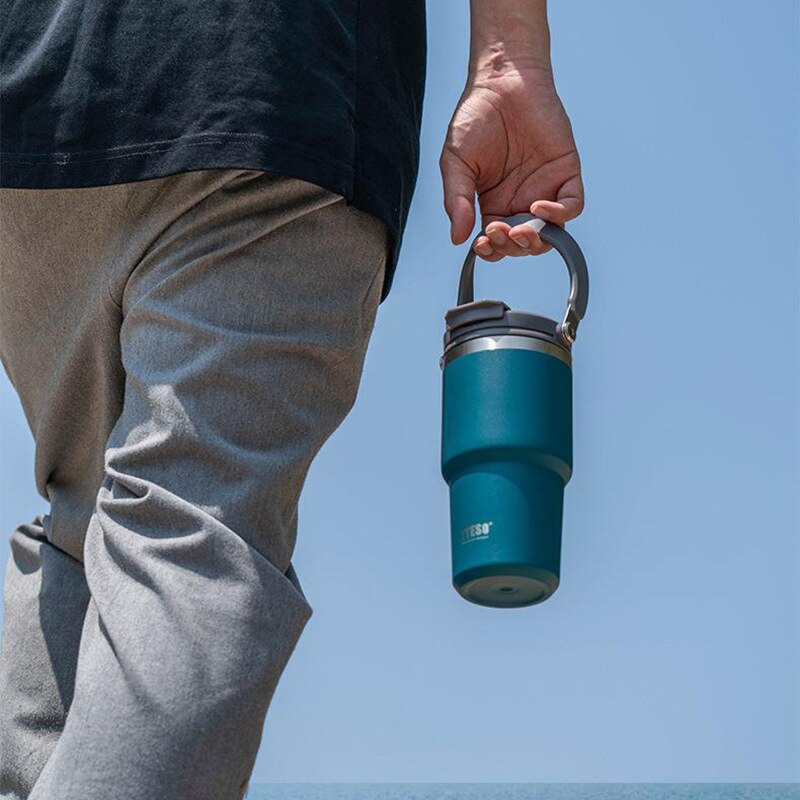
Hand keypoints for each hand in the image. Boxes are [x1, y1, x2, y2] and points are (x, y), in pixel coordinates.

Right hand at [440, 67, 583, 260]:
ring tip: (519, 230)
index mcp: (494, 204)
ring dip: (535, 241)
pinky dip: (558, 215)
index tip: (482, 243)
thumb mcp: (455, 163)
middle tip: (499, 232)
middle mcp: (521, 201)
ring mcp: (545, 189)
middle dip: (512, 247)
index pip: (497, 242)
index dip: (491, 251)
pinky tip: (539, 208)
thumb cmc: (476, 117)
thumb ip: (456, 201)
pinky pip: (571, 207)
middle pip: (523, 244)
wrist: (503, 80)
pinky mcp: (566, 173)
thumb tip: (457, 238)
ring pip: (549, 233)